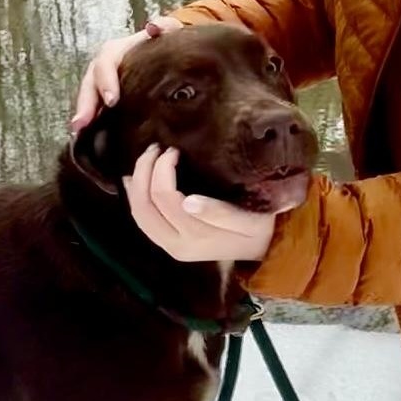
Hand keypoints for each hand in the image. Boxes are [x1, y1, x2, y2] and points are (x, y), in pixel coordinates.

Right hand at [71, 16, 182, 131]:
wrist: (167, 55)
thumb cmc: (167, 45)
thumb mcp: (171, 32)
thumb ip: (167, 26)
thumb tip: (153, 27)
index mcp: (119, 50)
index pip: (107, 62)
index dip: (106, 80)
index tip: (112, 100)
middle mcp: (106, 66)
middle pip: (90, 82)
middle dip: (86, 103)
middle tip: (82, 123)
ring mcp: (104, 83)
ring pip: (89, 97)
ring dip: (83, 114)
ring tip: (78, 132)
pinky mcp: (107, 98)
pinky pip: (95, 109)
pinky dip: (91, 122)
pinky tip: (86, 138)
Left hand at [123, 146, 275, 262]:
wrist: (265, 252)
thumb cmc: (260, 229)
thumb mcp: (250, 220)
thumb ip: (221, 213)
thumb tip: (188, 201)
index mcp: (196, 236)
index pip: (165, 199)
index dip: (162, 171)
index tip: (174, 150)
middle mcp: (177, 244)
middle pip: (145, 208)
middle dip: (143, 173)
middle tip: (153, 149)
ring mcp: (170, 246)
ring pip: (139, 216)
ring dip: (136, 185)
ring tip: (142, 161)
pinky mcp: (169, 243)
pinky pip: (143, 221)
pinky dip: (136, 199)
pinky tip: (134, 182)